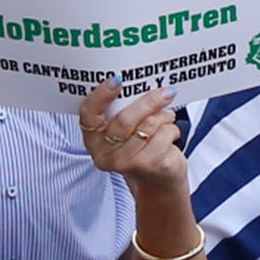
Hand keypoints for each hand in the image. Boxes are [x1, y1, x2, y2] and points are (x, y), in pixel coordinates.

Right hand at [78, 78, 189, 194]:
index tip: (117, 80)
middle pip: (124, 120)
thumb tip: (141, 84)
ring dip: (163, 116)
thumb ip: (123, 110)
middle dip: (148, 102)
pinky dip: (171, 130)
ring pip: (148, 126)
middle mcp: (104, 153)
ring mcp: (124, 162)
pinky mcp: (146, 166)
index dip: (100, 96)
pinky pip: (163, 136)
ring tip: (167, 116)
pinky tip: (170, 134)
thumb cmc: (140, 147)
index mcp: (93, 138)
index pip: (88, 114)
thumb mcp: (126, 130)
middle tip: (165, 92)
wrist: (157, 179)